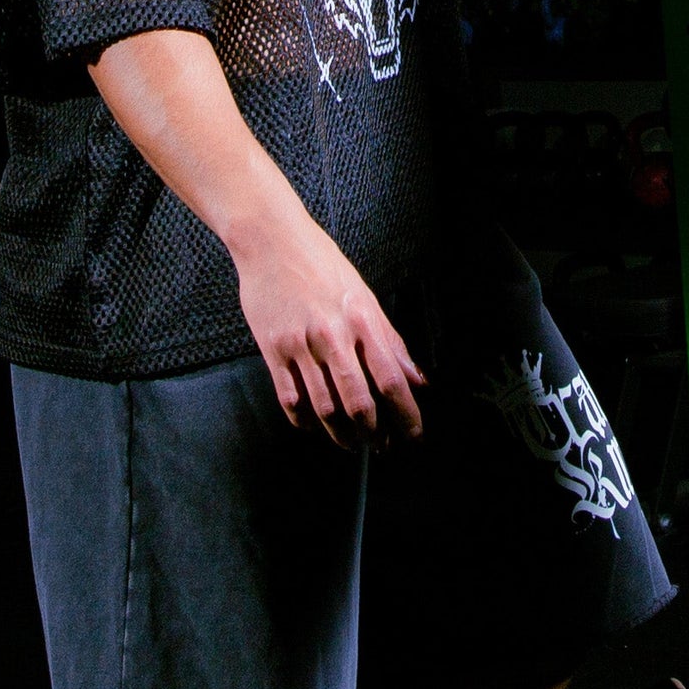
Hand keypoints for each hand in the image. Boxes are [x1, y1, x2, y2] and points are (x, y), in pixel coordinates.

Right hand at [236, 218, 424, 445]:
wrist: (272, 241)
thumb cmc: (322, 266)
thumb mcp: (365, 297)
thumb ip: (391, 341)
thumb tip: (417, 380)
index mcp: (363, 320)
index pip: (391, 379)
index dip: (406, 414)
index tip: (413, 436)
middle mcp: (334, 335)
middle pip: (359, 401)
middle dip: (374, 434)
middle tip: (382, 447)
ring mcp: (301, 344)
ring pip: (325, 407)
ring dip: (341, 435)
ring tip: (352, 444)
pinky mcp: (273, 350)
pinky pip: (290, 398)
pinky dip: (305, 420)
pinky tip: (314, 426)